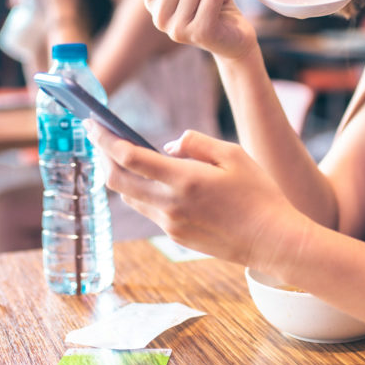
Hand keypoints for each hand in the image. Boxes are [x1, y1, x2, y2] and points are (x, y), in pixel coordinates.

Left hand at [86, 121, 310, 268]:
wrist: (272, 240)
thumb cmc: (259, 194)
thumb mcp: (234, 155)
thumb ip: (197, 143)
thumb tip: (168, 145)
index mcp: (184, 179)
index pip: (129, 157)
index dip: (105, 139)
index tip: (92, 123)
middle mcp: (170, 205)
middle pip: (117, 180)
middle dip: (103, 157)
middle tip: (101, 138)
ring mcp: (170, 224)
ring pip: (130, 198)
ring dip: (122, 177)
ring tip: (126, 157)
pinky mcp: (176, 237)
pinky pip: (150, 211)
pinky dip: (143, 193)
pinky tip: (155, 182)